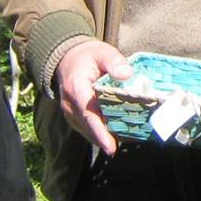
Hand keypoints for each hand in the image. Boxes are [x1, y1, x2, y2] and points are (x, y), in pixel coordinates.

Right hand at [54, 40, 128, 156]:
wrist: (67, 59)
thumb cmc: (87, 56)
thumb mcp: (102, 52)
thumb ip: (115, 62)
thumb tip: (127, 74)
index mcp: (76, 89)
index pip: (89, 114)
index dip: (101, 132)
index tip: (111, 147)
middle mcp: (70, 105)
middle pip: (91, 127)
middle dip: (109, 138)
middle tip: (133, 141)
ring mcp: (71, 113)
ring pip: (89, 132)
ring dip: (107, 137)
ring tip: (130, 139)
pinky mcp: (74, 117)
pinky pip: (88, 130)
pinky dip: (102, 134)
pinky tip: (120, 134)